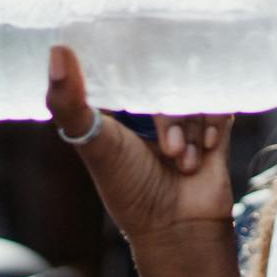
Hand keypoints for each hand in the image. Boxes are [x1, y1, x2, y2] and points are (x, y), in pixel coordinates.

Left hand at [45, 45, 233, 248]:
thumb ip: (68, 102)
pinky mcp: (216, 131)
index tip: (138, 48)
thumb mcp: (92, 142)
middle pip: (168, 83)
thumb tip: (57, 50)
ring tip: (182, 162)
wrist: (176, 229)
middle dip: (170, 117)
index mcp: (122, 113)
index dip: (133, 61)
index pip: (129, 70)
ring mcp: (187, 122)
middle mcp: (154, 115)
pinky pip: (219, 106)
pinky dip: (211, 125)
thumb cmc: (128, 189)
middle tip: (168, 150)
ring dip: (190, 130)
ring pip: (193, 97)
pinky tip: (206, 151)